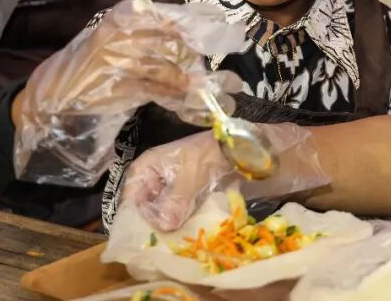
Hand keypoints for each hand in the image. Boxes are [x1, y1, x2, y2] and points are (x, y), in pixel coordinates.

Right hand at [13, 0, 245, 185]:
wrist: (48, 101)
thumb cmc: (91, 73)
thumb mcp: (122, 48)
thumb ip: (155, 42)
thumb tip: (197, 45)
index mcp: (125, 17)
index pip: (172, 15)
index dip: (204, 26)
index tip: (231, 36)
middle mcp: (123, 31)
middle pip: (177, 44)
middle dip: (206, 64)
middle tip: (231, 82)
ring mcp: (118, 57)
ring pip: (170, 70)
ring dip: (197, 88)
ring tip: (217, 99)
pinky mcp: (116, 84)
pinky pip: (157, 91)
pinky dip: (179, 101)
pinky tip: (194, 108)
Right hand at [121, 123, 331, 230]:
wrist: (259, 148)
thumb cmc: (221, 150)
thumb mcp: (196, 171)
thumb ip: (177, 197)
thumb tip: (164, 224)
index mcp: (152, 163)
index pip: (131, 192)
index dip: (137, 212)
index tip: (147, 231)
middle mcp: (162, 177)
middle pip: (148, 207)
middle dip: (155, 223)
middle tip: (165, 241)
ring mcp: (180, 189)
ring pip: (166, 214)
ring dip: (173, 227)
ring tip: (180, 240)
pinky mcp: (198, 198)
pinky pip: (185, 216)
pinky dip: (188, 225)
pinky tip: (194, 234)